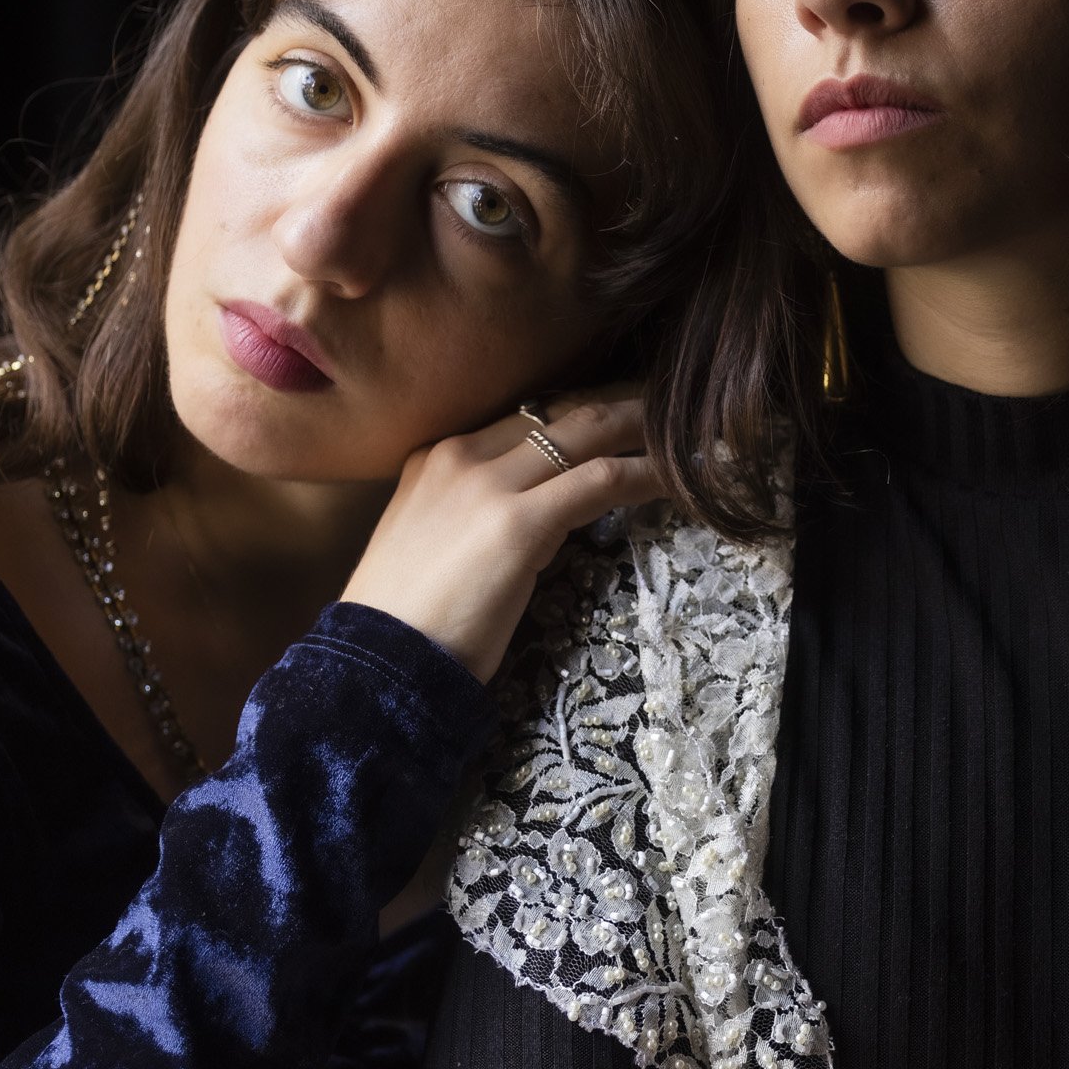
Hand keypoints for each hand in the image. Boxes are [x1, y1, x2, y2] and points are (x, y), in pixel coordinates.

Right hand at [341, 389, 663, 681]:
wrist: (377, 663)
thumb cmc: (405, 622)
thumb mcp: (434, 545)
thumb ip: (477, 516)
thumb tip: (538, 517)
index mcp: (436, 456)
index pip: (525, 417)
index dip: (580, 413)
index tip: (619, 416)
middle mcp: (460, 454)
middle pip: (559, 411)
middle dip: (620, 405)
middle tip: (668, 408)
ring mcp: (488, 484)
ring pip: (586, 432)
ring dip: (644, 431)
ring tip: (691, 435)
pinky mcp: (518, 522)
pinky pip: (600, 481)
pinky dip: (646, 475)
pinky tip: (678, 480)